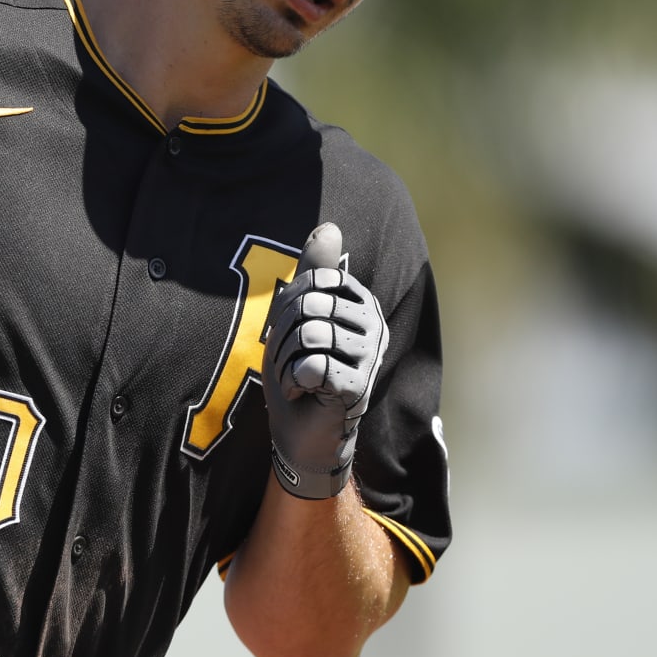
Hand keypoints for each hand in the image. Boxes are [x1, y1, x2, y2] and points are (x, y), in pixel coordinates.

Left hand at [263, 223, 389, 499]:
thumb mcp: (298, 315)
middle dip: (283, 337)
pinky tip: (306, 394)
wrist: (299, 428)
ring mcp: (370, 357)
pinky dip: (294, 383)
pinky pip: (311, 367)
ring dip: (286, 362)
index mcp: (360, 302)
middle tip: (292, 361)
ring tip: (299, 378)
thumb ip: (313, 272)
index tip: (292, 333)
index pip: (311, 283)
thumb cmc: (299, 367)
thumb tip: (329, 228)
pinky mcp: (359, 388)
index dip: (287, 309)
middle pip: (309, 306)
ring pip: (310, 336)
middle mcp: (373, 325)